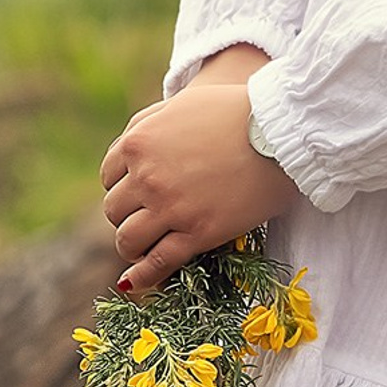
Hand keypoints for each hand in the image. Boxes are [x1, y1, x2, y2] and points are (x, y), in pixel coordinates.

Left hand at [99, 75, 301, 299]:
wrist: (277, 133)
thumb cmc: (233, 111)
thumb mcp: (180, 104)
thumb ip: (147, 125)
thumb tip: (127, 149)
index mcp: (137, 143)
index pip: (109, 175)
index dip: (121, 186)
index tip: (134, 194)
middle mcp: (146, 177)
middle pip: (115, 209)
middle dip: (126, 215)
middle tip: (144, 218)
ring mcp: (170, 208)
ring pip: (128, 239)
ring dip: (130, 245)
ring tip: (142, 247)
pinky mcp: (197, 234)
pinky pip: (158, 262)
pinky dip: (141, 276)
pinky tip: (135, 282)